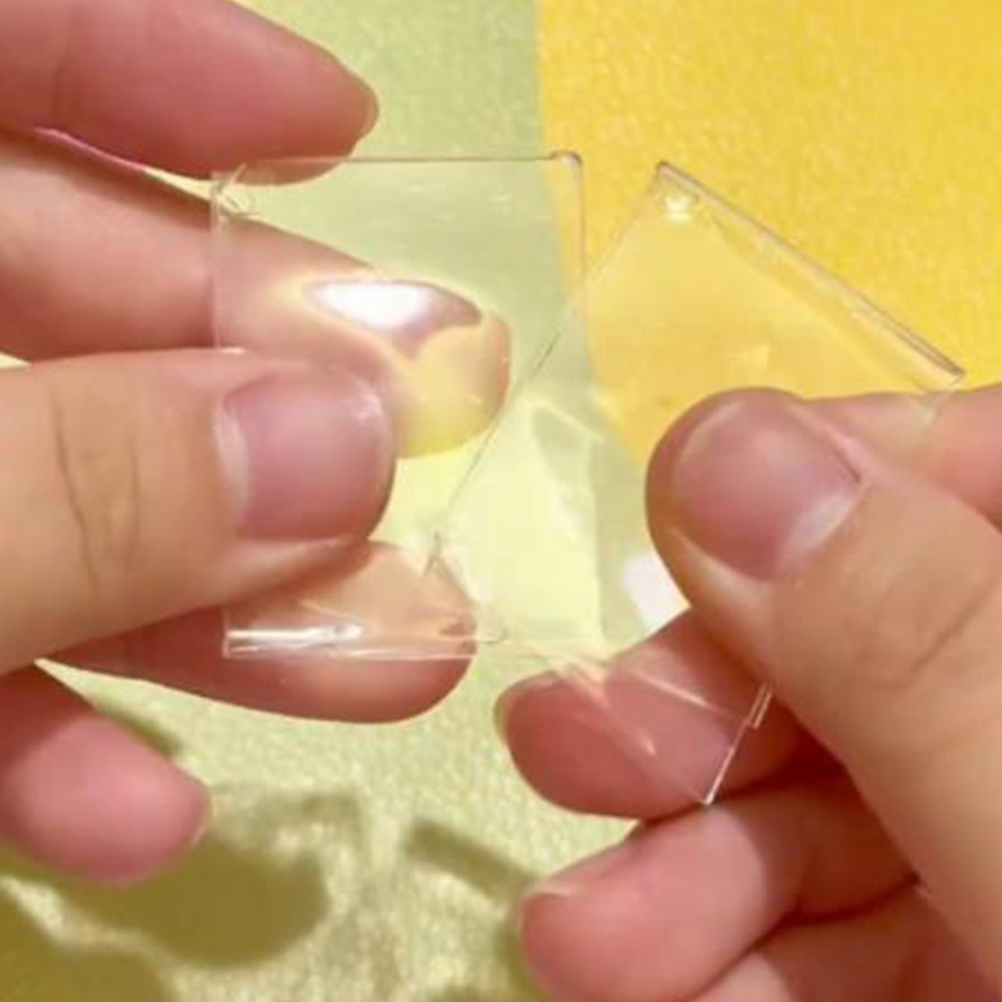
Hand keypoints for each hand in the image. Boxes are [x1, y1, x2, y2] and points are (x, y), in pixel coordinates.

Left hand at [0, 0, 496, 883]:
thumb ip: (77, 486)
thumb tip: (347, 446)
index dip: (157, 62)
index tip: (332, 129)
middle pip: (51, 296)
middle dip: (248, 387)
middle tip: (418, 452)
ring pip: (35, 493)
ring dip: (201, 596)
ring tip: (379, 659)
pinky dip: (37, 726)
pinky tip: (134, 813)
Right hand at [503, 388, 1001, 999]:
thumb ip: (914, 637)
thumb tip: (717, 448)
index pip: (972, 465)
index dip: (823, 472)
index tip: (679, 533)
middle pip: (857, 642)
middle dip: (697, 704)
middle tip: (567, 748)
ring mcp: (996, 837)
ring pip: (819, 796)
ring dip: (678, 853)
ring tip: (583, 936)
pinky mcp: (963, 963)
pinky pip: (828, 925)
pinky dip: (721, 950)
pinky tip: (644, 978)